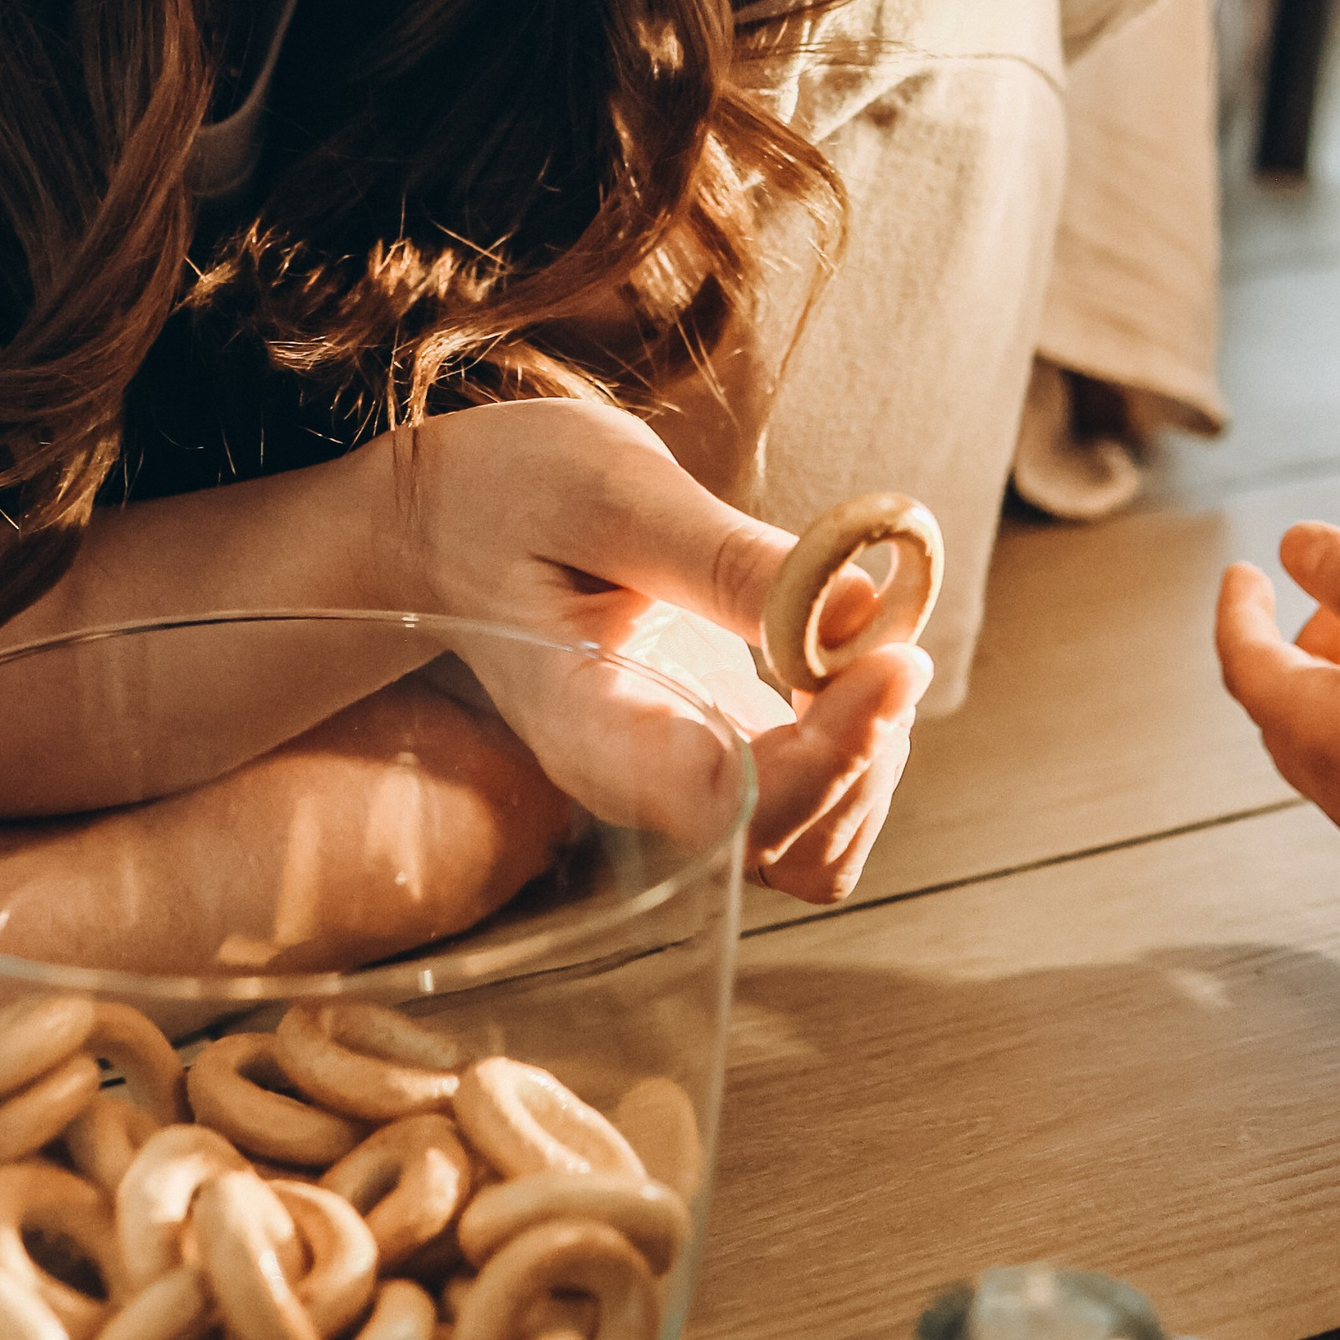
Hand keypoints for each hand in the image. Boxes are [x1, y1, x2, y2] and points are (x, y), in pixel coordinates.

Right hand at [396, 396, 931, 905]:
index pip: (727, 804)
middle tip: (883, 635)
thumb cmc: (512, 493)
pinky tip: (842, 664)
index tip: (890, 656)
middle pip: (792, 847)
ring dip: (870, 759)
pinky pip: (813, 809)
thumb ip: (733, 559)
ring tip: (860, 648)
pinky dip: (857, 749)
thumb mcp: (615, 490)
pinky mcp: (715, 763)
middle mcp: (635, 785)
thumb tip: (864, 611)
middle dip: (866, 750)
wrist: (449, 521)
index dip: (834, 750)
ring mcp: (676, 786)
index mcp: (590, 726)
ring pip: (817, 848)